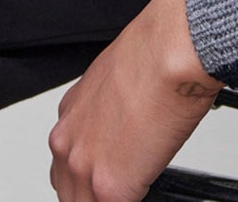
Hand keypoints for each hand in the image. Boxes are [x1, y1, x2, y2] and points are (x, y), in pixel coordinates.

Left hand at [48, 0, 221, 201]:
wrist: (169, 50)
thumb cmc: (153, 53)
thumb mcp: (114, 81)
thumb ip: (108, 113)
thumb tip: (122, 124)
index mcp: (70, 116)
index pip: (69, 163)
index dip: (91, 172)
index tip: (109, 172)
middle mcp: (67, 143)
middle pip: (70, 192)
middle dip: (94, 193)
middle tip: (124, 182)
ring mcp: (84, 168)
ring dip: (109, 198)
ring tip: (137, 183)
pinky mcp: (108, 188)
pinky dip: (135, 198)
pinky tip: (147, 185)